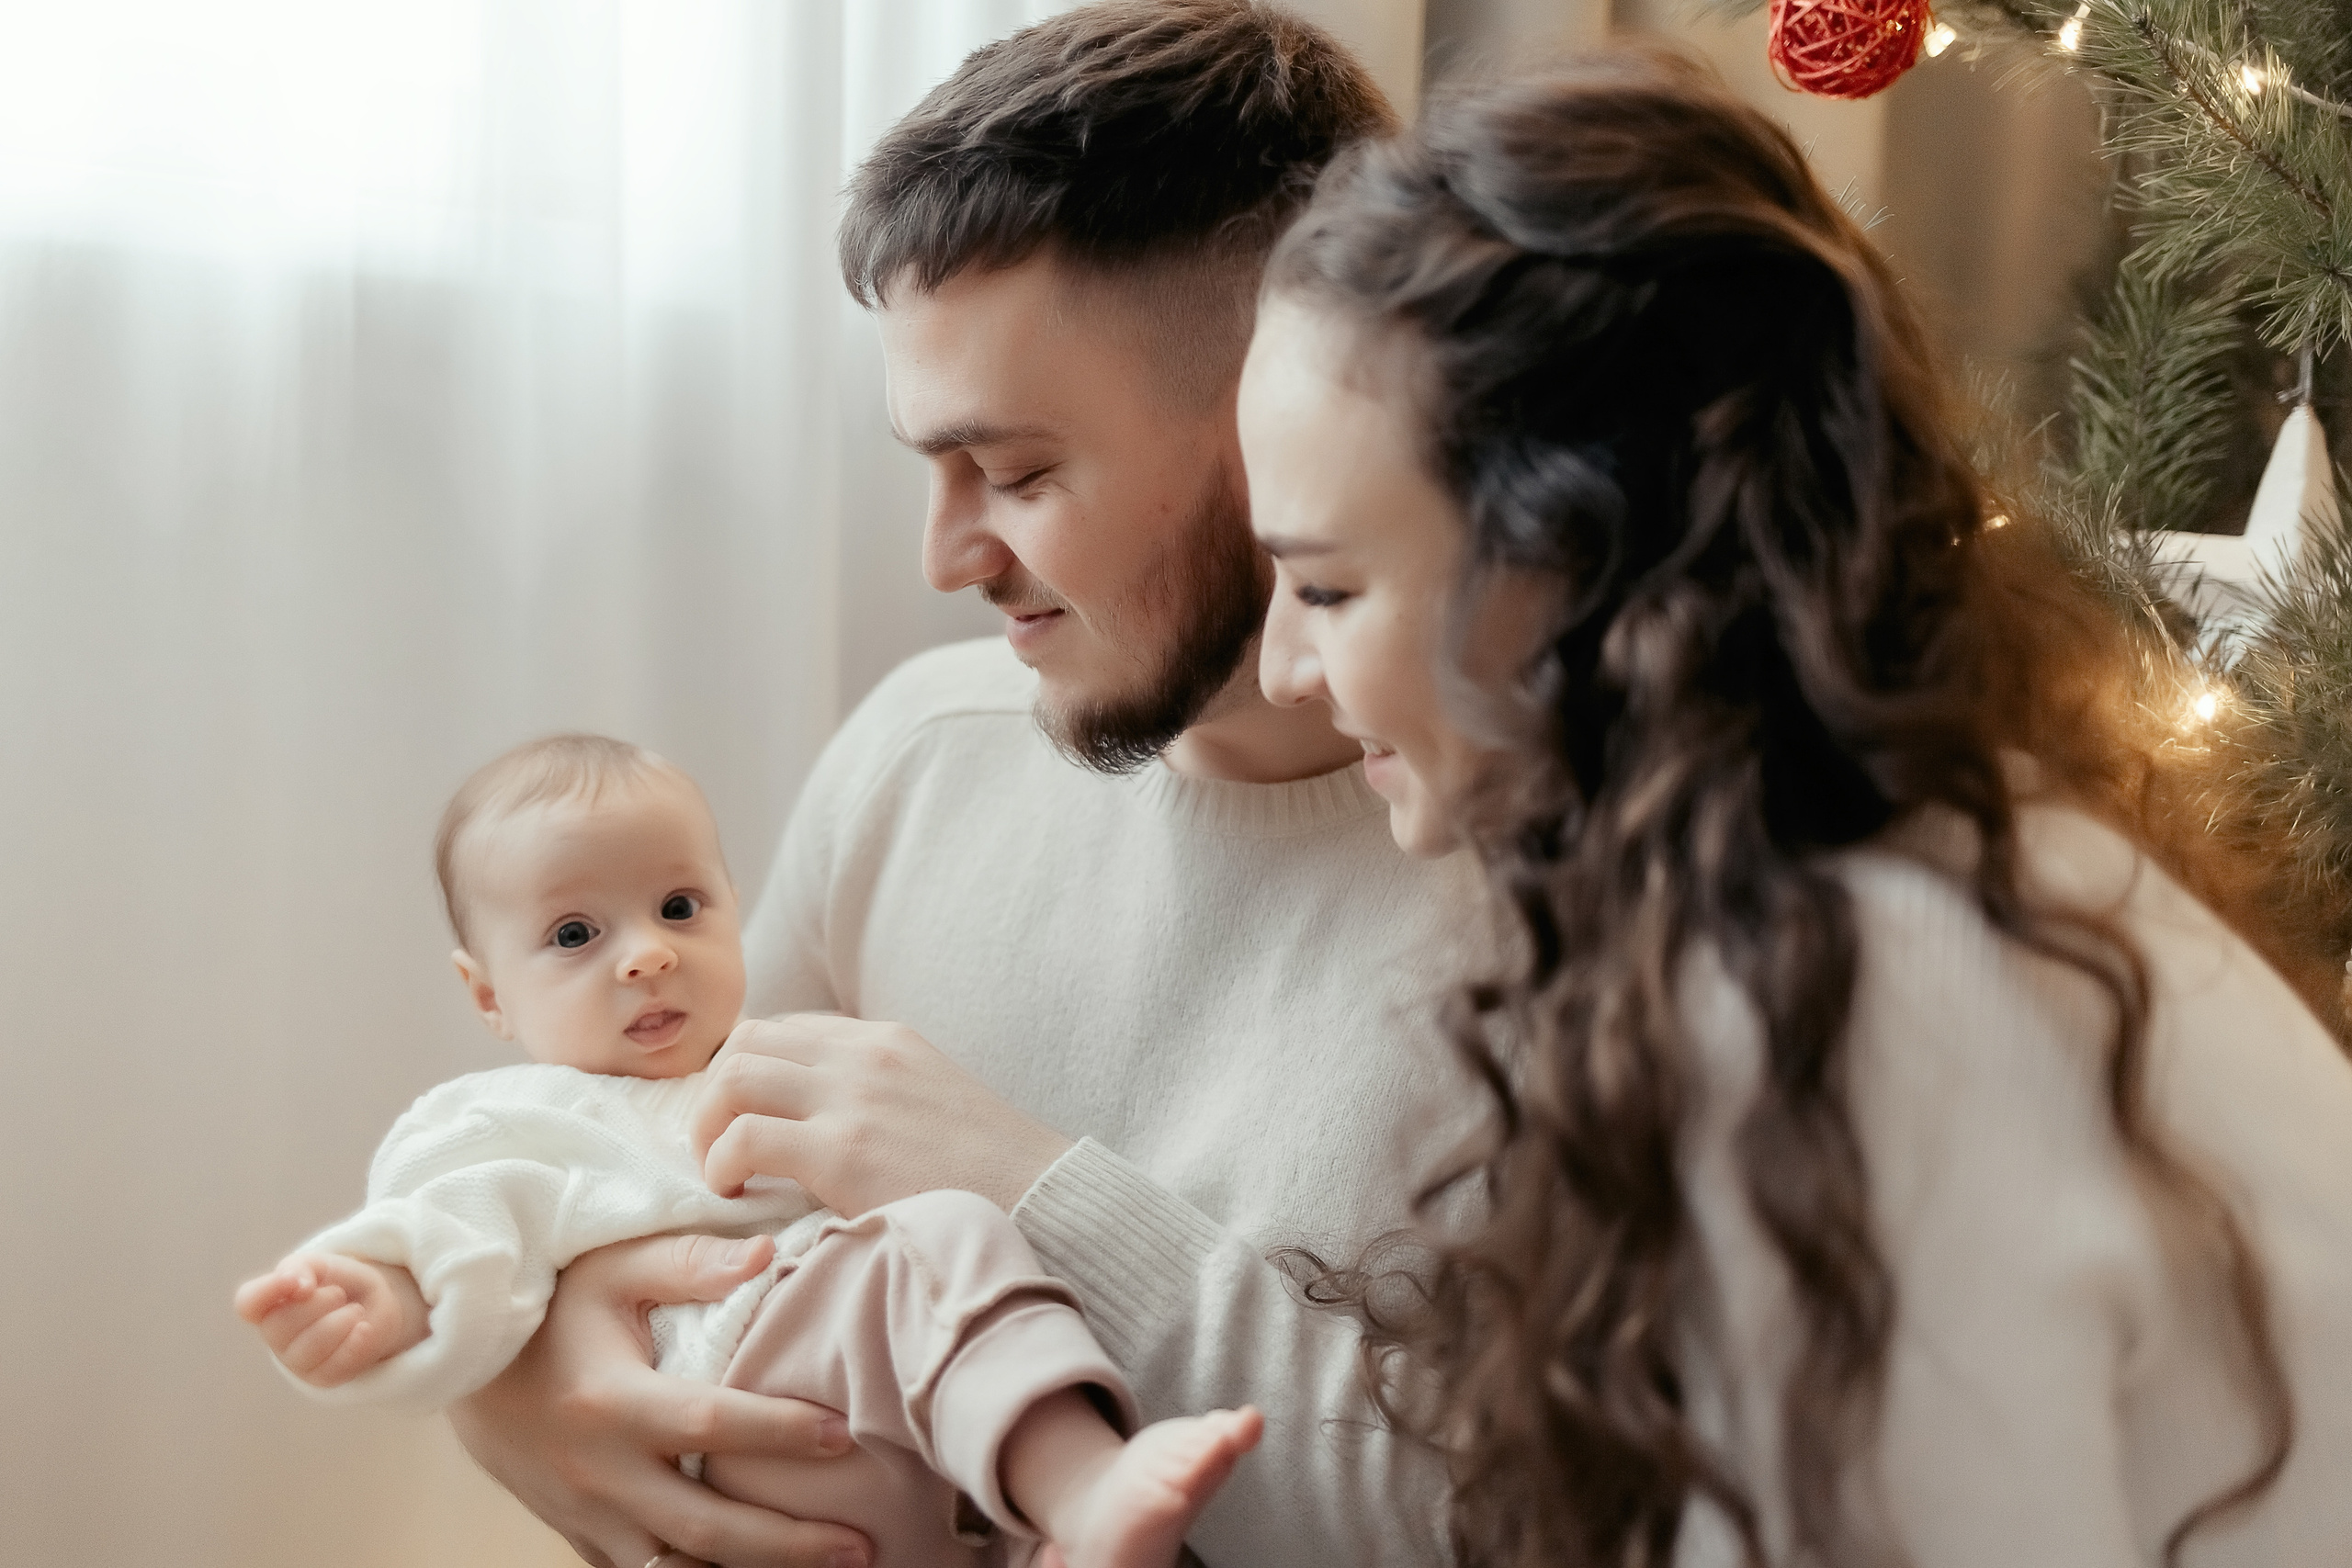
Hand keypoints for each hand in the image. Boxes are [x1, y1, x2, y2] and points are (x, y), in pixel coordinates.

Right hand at [234, 1251, 427, 1386]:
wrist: (374, 1305)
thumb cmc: (337, 1283)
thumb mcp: (320, 1265)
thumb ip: (301, 1268)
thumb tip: (296, 1285)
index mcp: (268, 1304)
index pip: (247, 1304)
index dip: (266, 1291)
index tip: (295, 1280)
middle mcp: (275, 1336)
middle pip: (279, 1326)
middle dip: (317, 1304)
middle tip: (338, 1293)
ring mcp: (296, 1361)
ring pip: (307, 1350)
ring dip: (339, 1323)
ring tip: (357, 1310)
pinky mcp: (323, 1377)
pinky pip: (334, 1367)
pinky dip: (355, 1344)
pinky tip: (365, 1329)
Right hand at [447, 1233, 869, 1567]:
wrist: (460, 1359)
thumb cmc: (552, 1304)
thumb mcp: (611, 1266)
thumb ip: (689, 1262)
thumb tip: (767, 1254)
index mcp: (612, 1402)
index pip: (711, 1425)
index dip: (781, 1433)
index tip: (845, 1433)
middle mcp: (598, 1472)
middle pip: (707, 1526)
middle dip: (790, 1543)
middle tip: (862, 1543)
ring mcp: (586, 1515)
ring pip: (678, 1567)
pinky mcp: (579, 1535)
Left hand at [690, 1014, 1071, 1215]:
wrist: (1040, 1199)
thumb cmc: (990, 1172)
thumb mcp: (932, 1101)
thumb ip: (881, 1094)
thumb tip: (824, 1120)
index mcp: (885, 1040)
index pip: (786, 1028)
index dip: (749, 1073)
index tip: (743, 1120)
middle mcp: (863, 1055)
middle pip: (746, 1039)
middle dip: (714, 1091)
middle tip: (717, 1145)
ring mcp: (851, 1098)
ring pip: (732, 1076)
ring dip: (707, 1124)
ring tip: (720, 1171)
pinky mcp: (843, 1150)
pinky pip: (744, 1138)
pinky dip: (720, 1164)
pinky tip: (734, 1193)